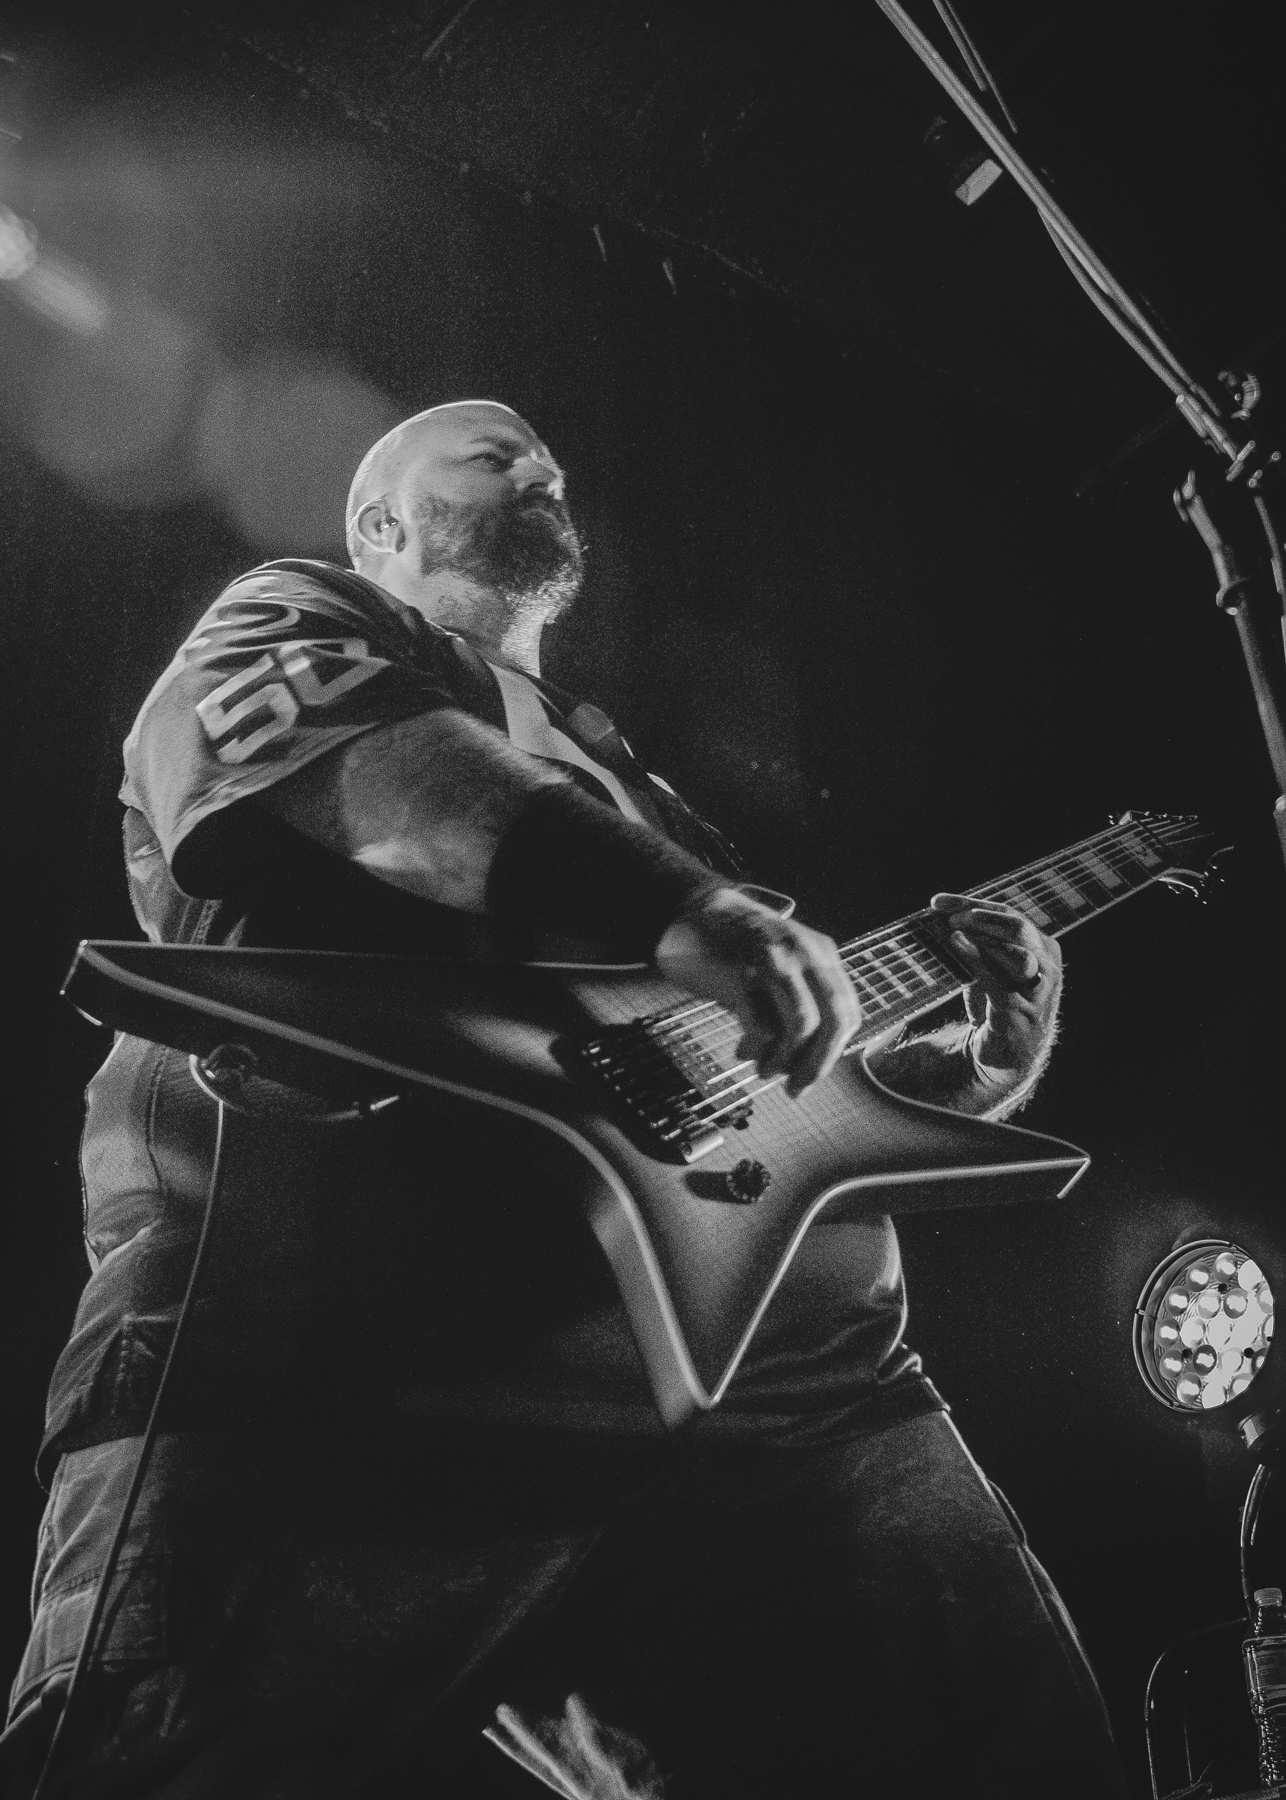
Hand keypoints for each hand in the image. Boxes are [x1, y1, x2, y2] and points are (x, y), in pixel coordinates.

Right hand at [654, 888, 861, 1097]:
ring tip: (765, 1071)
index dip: (833, 1053)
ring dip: (783, 1061)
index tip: (814, 1075)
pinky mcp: (742, 975)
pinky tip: (743, 1051)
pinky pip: (762, 1027)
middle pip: (832, 1022)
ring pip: (800, 1027)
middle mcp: (803, 955)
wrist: (689, 911)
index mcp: (820, 952)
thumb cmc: (734, 942)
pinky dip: (756, 1050)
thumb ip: (801, 995)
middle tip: (796, 1087)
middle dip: (817, 1064)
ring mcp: (773, 963)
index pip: (847, 1012)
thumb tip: (809, 1055)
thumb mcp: (781, 958)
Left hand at [930, 893, 1061, 1071]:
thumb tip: (938, 912)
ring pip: (1018, 953)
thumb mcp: (989, 965)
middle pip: (1017, 928)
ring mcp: (1038, 990)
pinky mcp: (1021, 1012)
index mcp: (1042, 946)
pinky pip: (1000, 982)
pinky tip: (957, 947)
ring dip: (984, 937)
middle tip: (949, 917)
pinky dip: (978, 961)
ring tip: (954, 929)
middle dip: (981, 918)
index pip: (1008, 914)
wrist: (1005, 1053)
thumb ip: (974, 939)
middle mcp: (1047, 965)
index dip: (972, 903)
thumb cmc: (996, 1001)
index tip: (938, 902)